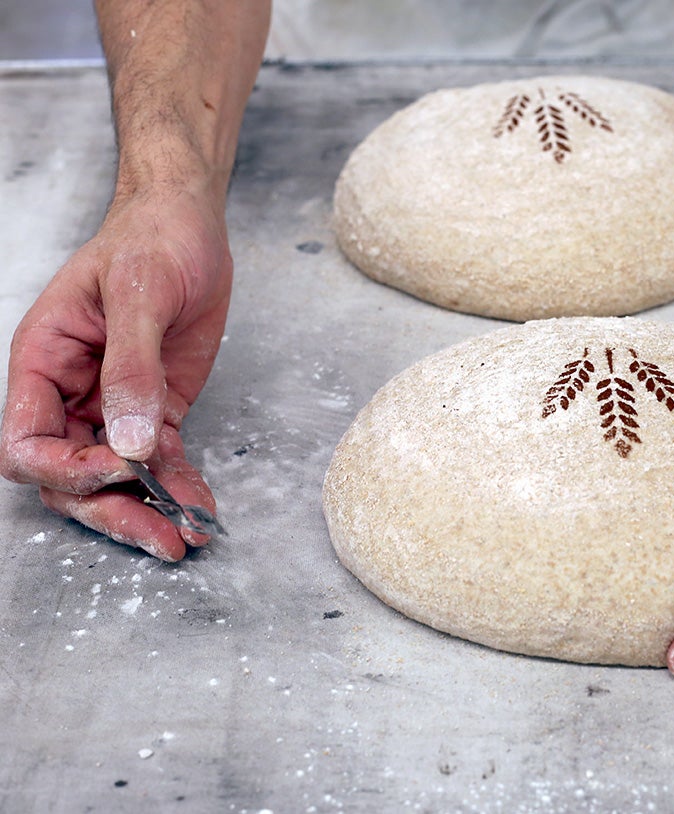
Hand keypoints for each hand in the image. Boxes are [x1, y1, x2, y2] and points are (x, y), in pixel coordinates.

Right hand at [1, 186, 231, 560]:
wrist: (190, 224)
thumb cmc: (152, 240)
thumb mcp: (140, 294)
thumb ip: (132, 368)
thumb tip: (128, 441)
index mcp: (43, 361)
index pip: (27, 441)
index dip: (66, 468)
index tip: (119, 467)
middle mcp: (70, 392)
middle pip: (69, 476)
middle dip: (111, 509)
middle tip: (162, 536)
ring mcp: (114, 405)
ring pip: (114, 478)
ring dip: (148, 509)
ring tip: (189, 536)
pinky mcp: (157, 409)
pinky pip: (159, 461)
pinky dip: (178, 486)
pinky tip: (202, 507)